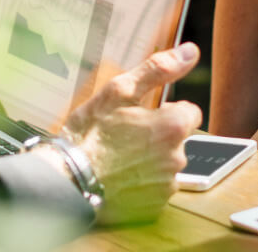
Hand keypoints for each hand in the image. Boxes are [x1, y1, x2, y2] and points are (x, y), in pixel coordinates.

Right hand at [62, 43, 202, 224]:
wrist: (67, 179)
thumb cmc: (90, 134)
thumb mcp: (119, 91)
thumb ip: (159, 69)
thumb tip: (190, 51)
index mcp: (173, 127)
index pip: (190, 112)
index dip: (165, 111)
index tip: (142, 116)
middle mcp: (177, 157)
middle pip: (177, 139)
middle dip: (156, 136)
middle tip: (124, 136)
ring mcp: (166, 184)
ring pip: (165, 164)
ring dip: (149, 159)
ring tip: (118, 158)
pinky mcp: (154, 206)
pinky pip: (155, 187)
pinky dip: (141, 182)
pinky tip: (119, 176)